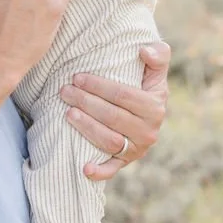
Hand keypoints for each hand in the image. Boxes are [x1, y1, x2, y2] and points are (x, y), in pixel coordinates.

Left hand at [60, 41, 170, 180]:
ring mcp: (137, 149)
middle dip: (86, 102)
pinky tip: (84, 168)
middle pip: (113, 117)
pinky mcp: (125, 162)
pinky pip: (112, 169)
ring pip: (109, 140)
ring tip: (68, 113)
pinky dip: (100, 172)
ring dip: (87, 127)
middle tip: (64, 92)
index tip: (77, 77)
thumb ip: (157, 54)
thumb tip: (144, 51)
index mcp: (155, 106)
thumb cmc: (144, 86)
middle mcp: (148, 131)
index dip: (98, 86)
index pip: (123, 95)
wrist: (145, 114)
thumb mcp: (154, 70)